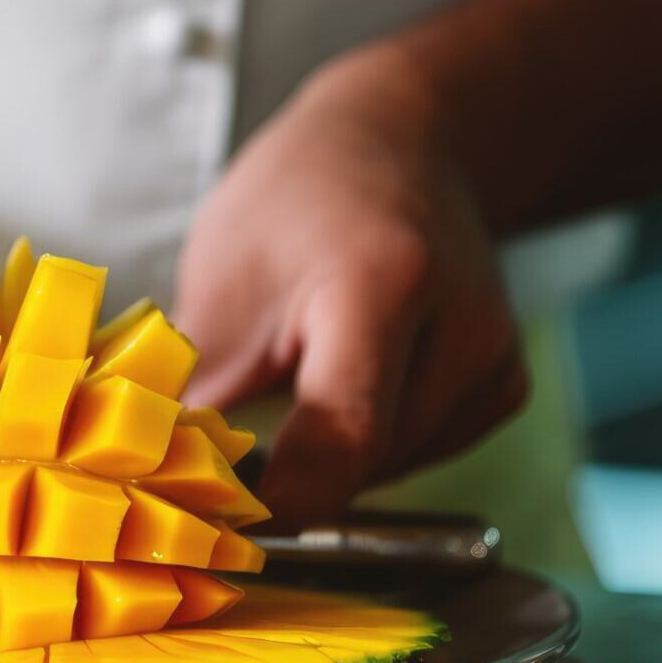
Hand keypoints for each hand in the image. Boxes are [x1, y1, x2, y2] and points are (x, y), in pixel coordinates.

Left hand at [173, 48, 527, 524]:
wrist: (404, 139)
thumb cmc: (299, 196)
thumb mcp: (222, 271)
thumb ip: (200, 383)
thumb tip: (157, 482)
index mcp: (380, 283)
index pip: (342, 434)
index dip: (276, 501)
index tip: (213, 523)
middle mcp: (461, 326)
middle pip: (364, 461)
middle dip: (285, 476)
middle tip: (216, 458)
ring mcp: (493, 358)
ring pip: (390, 467)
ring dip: (325, 459)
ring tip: (281, 391)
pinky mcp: (504, 385)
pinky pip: (420, 453)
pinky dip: (366, 445)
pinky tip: (337, 389)